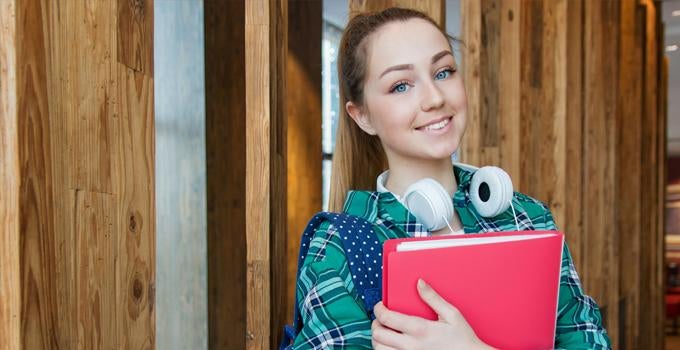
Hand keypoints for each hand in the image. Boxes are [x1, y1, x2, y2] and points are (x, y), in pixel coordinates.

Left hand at [371, 279, 493, 349]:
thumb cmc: (463, 339)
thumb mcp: (452, 314)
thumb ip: (433, 298)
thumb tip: (419, 283)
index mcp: (420, 329)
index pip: (386, 317)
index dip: (378, 309)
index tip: (380, 305)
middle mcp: (411, 346)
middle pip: (378, 334)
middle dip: (376, 323)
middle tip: (382, 319)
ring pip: (379, 349)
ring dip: (378, 339)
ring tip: (385, 332)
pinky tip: (392, 345)